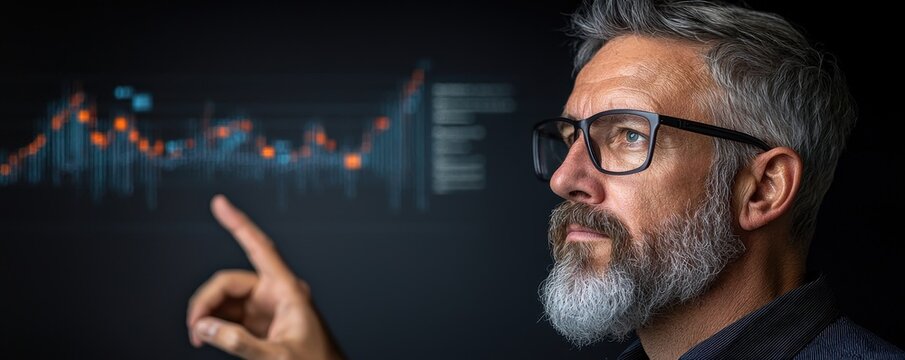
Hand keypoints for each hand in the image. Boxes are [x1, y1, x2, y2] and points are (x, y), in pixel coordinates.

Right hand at [187, 195, 342, 358]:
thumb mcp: (277, 355)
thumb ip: (239, 342)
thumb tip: (204, 328)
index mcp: (287, 290)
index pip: (259, 247)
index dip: (239, 223)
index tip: (220, 202)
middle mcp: (276, 295)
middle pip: (230, 282)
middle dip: (207, 300)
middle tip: (194, 328)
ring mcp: (266, 311)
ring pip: (226, 301)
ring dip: (208, 315)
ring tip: (198, 337)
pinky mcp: (260, 327)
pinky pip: (230, 317)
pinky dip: (215, 325)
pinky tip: (206, 338)